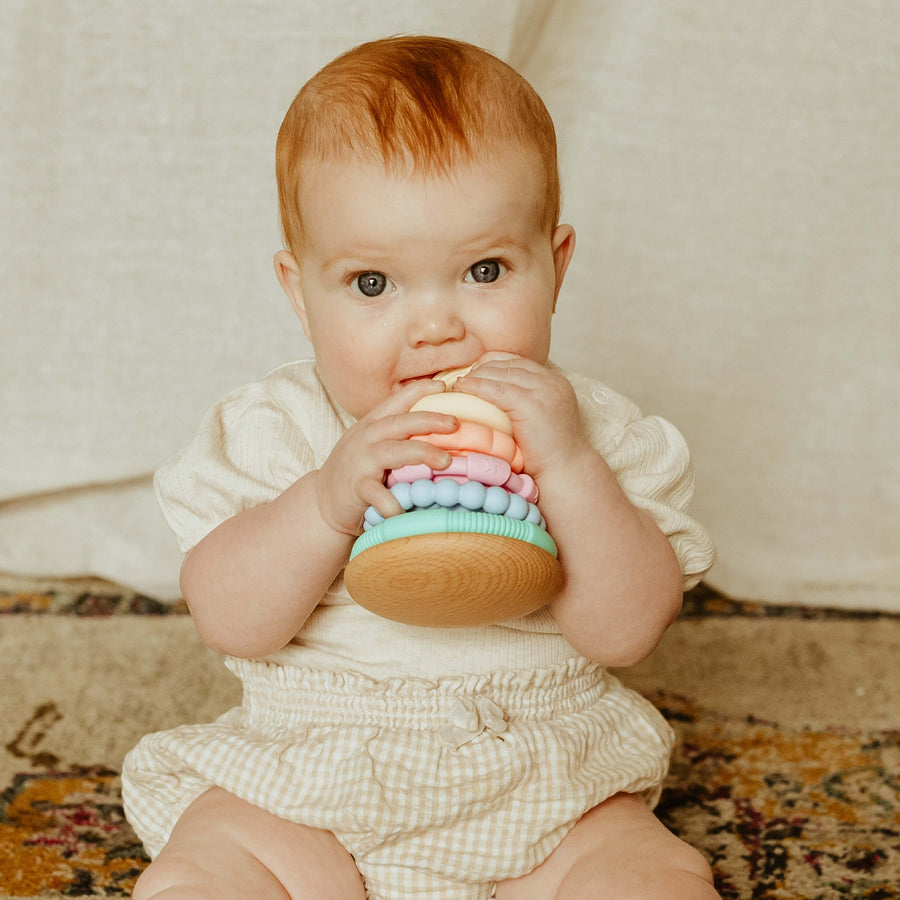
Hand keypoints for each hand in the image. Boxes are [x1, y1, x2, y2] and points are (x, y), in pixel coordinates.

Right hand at [315, 380, 457, 535]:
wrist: (324, 500)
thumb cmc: (359, 471)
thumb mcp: (375, 443)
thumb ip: (400, 433)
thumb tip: (445, 428)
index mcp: (374, 423)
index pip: (399, 399)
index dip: (422, 390)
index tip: (445, 386)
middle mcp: (367, 437)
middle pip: (401, 422)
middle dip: (430, 420)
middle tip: (455, 424)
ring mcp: (361, 462)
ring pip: (394, 451)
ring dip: (422, 453)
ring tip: (446, 461)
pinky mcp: (357, 488)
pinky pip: (378, 494)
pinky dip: (394, 502)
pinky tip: (408, 508)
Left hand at [454, 353, 591, 477]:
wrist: (565, 471)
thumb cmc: (547, 453)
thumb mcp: (537, 418)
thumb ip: (521, 402)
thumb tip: (488, 396)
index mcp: (553, 380)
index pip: (515, 361)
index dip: (490, 365)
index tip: (472, 376)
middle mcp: (550, 380)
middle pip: (506, 363)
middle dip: (480, 370)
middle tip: (460, 382)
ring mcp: (542, 389)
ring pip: (499, 373)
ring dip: (474, 377)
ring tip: (457, 386)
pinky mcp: (531, 403)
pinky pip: (495, 389)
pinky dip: (475, 387)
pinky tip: (461, 389)